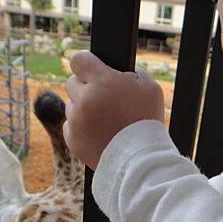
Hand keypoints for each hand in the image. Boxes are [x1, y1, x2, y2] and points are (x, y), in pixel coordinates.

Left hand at [64, 51, 164, 169]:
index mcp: (102, 82)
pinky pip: (71, 126)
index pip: (79, 59)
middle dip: (86, 88)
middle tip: (103, 98)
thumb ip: (135, 73)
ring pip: (72, 106)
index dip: (87, 64)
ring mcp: (75, 121)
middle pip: (72, 83)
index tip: (93, 70)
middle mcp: (84, 99)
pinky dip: (81, 128)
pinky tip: (99, 133)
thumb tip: (125, 73)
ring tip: (105, 120)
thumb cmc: (147, 123)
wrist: (139, 161)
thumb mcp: (151, 89)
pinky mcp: (72, 139)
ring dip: (84, 109)